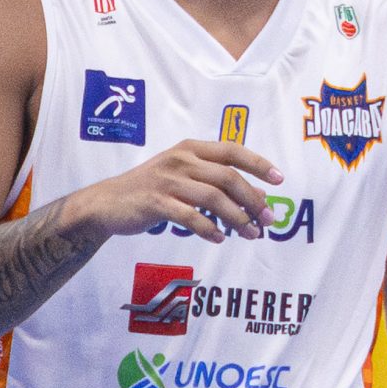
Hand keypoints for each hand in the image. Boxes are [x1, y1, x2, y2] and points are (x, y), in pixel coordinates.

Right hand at [75, 140, 283, 245]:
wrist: (106, 203)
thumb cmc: (150, 190)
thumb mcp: (181, 175)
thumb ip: (213, 180)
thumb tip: (255, 196)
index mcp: (190, 148)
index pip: (232, 150)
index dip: (258, 163)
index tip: (280, 179)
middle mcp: (180, 159)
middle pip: (228, 177)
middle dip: (252, 199)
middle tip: (268, 218)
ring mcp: (167, 180)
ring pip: (213, 198)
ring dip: (237, 218)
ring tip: (251, 234)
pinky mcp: (155, 202)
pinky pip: (190, 217)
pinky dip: (209, 229)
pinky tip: (220, 239)